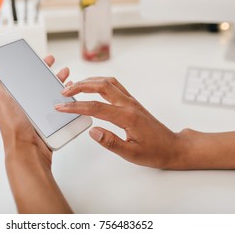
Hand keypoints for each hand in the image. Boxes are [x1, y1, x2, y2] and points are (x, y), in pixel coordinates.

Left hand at [0, 55, 72, 212]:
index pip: (17, 75)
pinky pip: (57, 105)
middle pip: (34, 82)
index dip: (24, 64)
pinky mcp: (47, 120)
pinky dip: (64, 98)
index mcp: (10, 98)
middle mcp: (23, 104)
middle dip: (43, 70)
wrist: (29, 151)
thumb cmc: (13, 128)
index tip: (31, 55)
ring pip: (47, 92)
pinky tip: (69, 94)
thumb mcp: (1, 101)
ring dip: (56, 81)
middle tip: (50, 61)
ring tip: (64, 75)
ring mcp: (36, 112)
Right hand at [55, 77, 184, 168]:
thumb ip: (111, 142)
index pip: (96, 107)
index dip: (76, 106)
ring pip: (108, 82)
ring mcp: (131, 101)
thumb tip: (93, 131)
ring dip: (89, 81)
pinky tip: (92, 87)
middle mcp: (129, 104)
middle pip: (101, 86)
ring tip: (74, 86)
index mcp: (127, 117)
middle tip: (64, 91)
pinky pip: (114, 85)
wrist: (172, 147)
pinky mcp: (132, 101)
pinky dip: (99, 82)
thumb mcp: (132, 154)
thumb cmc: (155, 151)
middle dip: (80, 86)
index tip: (62, 106)